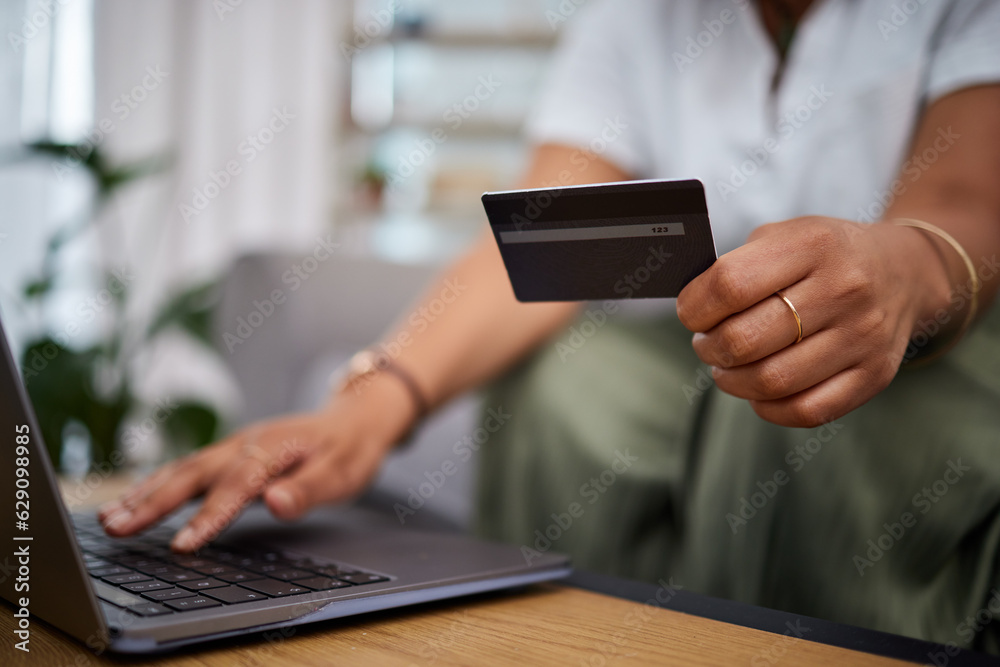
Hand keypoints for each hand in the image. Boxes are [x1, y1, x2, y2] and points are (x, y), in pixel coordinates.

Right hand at [98, 374, 415, 551]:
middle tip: (117, 529)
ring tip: (110, 520)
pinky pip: (187, 468)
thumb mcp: (344, 473)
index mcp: (273, 449)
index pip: (236, 487)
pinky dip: (156, 484)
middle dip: (154, 503)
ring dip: (145, 493)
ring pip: (182, 469)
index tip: (182, 546)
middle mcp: (246, 444)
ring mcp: (234, 446)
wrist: (354, 418)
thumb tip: (276, 503)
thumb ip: (310, 490)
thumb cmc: (349, 450)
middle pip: (193, 474)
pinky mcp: (228, 453)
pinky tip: (134, 502)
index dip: (208, 516)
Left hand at [676, 216, 953, 427]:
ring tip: (727, 368)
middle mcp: (843, 289)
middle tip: (707, 344)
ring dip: (733, 381)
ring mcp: (863, 335)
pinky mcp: (874, 374)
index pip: (729, 285)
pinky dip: (769, 407)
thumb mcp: (784, 235)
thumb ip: (737, 264)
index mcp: (812, 245)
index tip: (691, 314)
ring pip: (772, 381)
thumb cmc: (823, 256)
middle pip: (745, 340)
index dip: (694, 307)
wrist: (903, 271)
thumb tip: (690, 308)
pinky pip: (807, 410)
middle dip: (709, 348)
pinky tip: (760, 391)